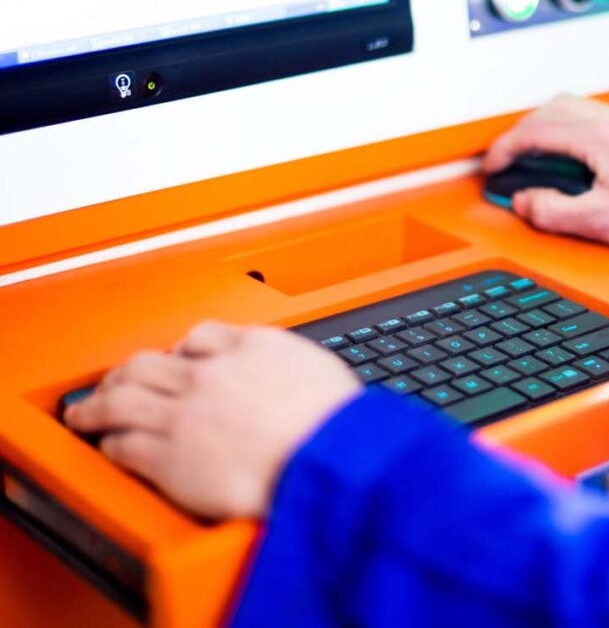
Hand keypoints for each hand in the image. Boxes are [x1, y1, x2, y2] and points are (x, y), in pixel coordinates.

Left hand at [64, 323, 361, 519]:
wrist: (329, 459)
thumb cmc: (336, 424)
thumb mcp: (319, 366)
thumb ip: (286, 362)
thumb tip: (282, 372)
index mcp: (248, 346)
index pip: (199, 337)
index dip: (180, 350)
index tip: (175, 360)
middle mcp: (209, 373)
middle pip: (148, 363)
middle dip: (125, 372)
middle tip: (115, 381)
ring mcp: (185, 414)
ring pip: (122, 400)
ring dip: (98, 406)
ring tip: (85, 413)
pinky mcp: (169, 457)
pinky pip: (124, 446)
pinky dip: (111, 445)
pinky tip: (110, 448)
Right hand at [484, 95, 608, 252]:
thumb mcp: (600, 221)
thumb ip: (553, 211)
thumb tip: (524, 202)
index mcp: (597, 136)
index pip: (535, 132)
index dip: (505, 150)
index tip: (492, 168)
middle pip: (550, 109)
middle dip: (520, 133)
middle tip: (507, 159)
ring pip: (572, 107)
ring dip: (544, 127)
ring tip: (533, 156)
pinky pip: (592, 117)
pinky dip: (568, 130)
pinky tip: (571, 156)